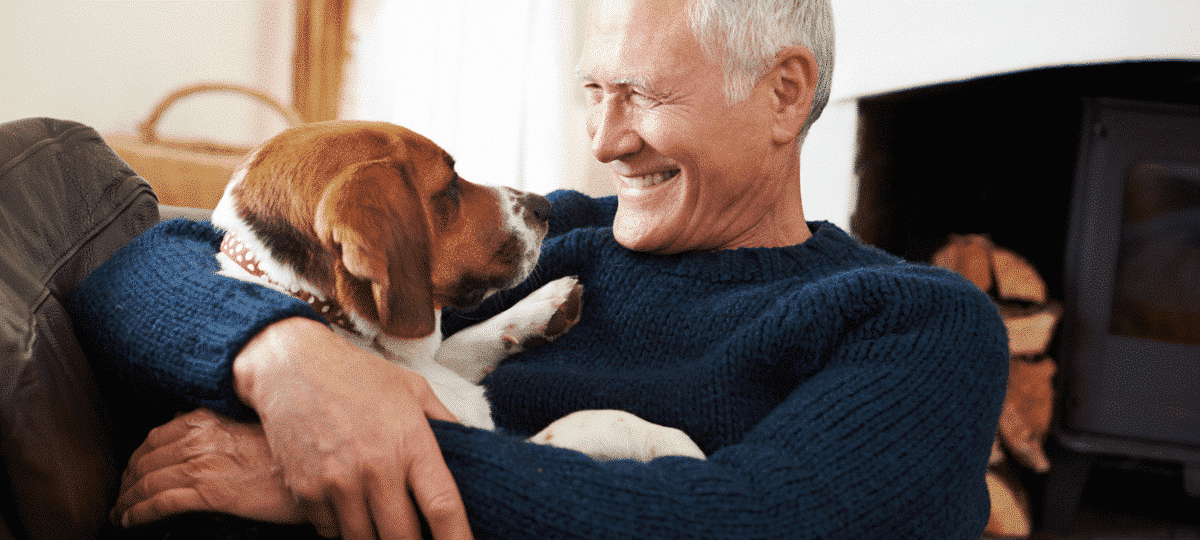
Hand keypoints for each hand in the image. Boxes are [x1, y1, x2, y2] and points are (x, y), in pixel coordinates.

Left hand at [114, 408, 302, 526]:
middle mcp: (200, 438)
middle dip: (127, 480)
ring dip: (127, 499)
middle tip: (121, 494)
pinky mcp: (209, 492)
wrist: (314, 468)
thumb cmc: (287, 451)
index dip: (138, 456)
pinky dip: (139, 512)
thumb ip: (220, 426)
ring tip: (120, 512)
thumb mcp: (251, 427)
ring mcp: (203, 465)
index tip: (132, 470)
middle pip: (145, 459)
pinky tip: (130, 520)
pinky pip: (161, 502)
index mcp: (208, 419)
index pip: (156, 436)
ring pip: (147, 481)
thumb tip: (195, 425)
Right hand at [233, 317, 472, 539]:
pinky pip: (331, 532)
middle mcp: (376, 467)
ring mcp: (338, 482)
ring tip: (385, 523)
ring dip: (378, 538)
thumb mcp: (412, 389)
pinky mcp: (306, 490)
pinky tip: (352, 510)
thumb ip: (445, 422)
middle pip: (404, 538)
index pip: (443, 507)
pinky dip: (344, 529)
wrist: (290, 366)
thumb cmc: (357, 376)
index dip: (458, 539)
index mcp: (410, 443)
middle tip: (417, 535)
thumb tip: (471, 449)